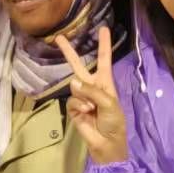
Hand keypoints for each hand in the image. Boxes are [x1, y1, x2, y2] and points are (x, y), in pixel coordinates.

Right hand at [60, 26, 125, 164]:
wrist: (107, 144)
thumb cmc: (114, 121)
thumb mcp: (109, 103)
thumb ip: (91, 90)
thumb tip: (73, 82)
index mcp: (105, 82)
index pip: (104, 59)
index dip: (104, 44)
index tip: (103, 28)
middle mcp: (92, 87)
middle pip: (78, 66)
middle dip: (69, 52)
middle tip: (58, 37)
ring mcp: (82, 97)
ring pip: (74, 87)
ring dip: (83, 97)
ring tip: (92, 109)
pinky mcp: (74, 109)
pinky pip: (72, 101)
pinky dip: (78, 106)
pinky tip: (86, 114)